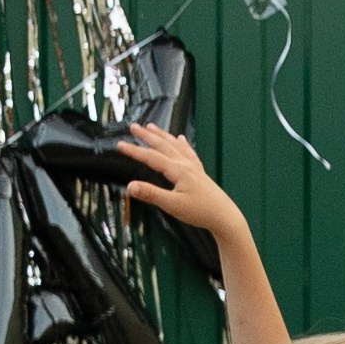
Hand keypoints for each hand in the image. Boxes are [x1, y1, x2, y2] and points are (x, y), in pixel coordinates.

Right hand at [116, 124, 249, 244]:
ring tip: (151, 127)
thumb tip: (130, 186)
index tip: (120, 144)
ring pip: (175, 145)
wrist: (225, 216)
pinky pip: (188, 152)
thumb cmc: (201, 212)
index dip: (134, 151)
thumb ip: (151, 194)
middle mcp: (186, 165)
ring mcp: (194, 167)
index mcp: (178, 171)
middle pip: (163, 145)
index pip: (151, 157)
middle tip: (133, 127)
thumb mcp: (172, 205)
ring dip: (162, 135)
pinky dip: (182, 144)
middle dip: (147, 136)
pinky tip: (181, 139)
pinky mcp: (200, 173)